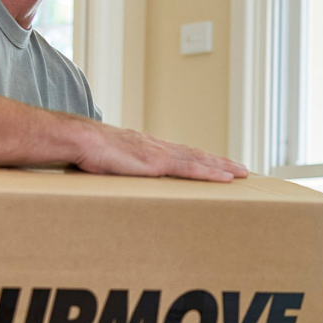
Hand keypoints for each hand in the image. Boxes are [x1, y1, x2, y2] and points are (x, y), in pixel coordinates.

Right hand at [73, 121, 247, 181]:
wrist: (80, 139)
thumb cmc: (87, 153)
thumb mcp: (109, 163)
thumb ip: (121, 170)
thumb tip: (121, 183)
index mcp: (147, 148)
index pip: (181, 154)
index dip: (201, 159)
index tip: (217, 165)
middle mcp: (159, 147)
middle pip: (197, 155)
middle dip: (221, 162)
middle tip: (242, 170)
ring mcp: (160, 154)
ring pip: (200, 160)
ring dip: (223, 167)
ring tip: (242, 173)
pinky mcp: (158, 163)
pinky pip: (191, 169)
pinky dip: (210, 173)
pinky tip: (226, 179)